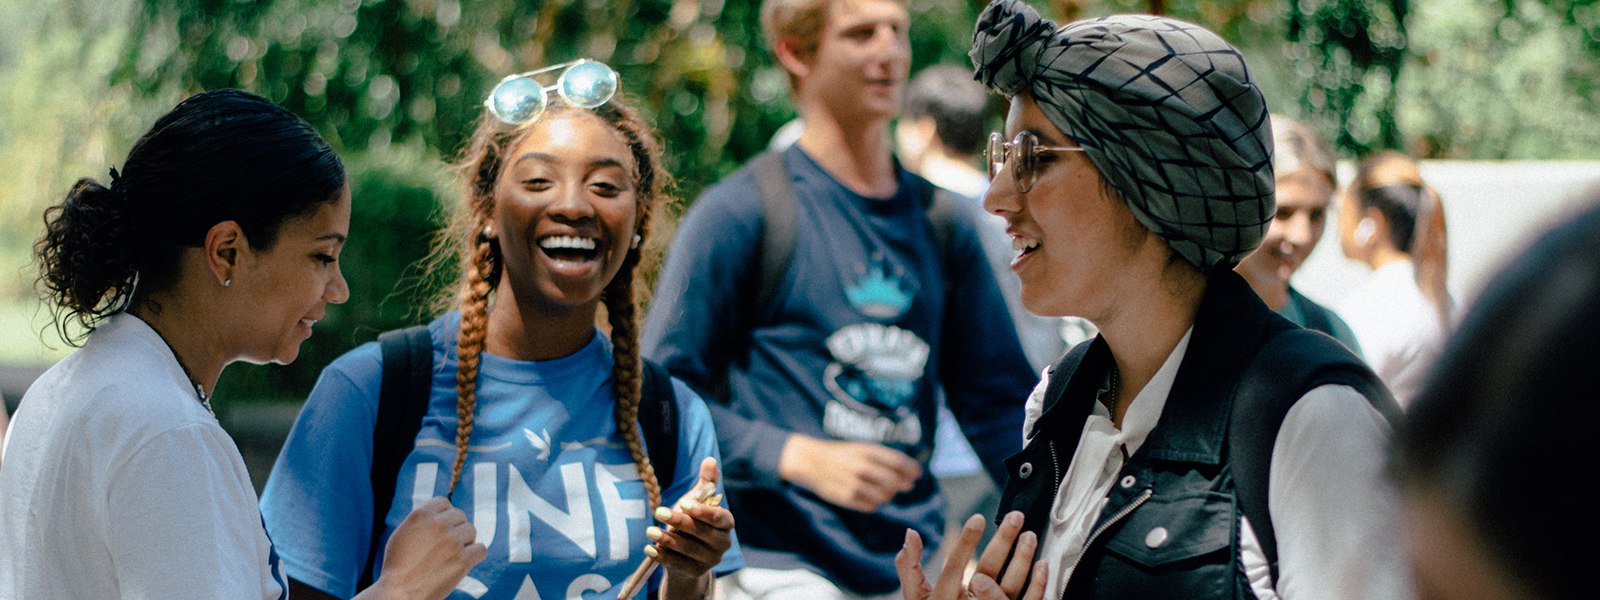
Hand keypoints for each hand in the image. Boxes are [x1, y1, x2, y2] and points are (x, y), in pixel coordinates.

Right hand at [361, 496, 486, 599]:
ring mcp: (452, 541)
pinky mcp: (463, 560)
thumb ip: (423, 521)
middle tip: (445, 545)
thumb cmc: (397, 566)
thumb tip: (441, 514)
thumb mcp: (403, 533)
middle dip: (455, 528)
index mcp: (422, 514)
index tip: (441, 528)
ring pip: (471, 531)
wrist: (399, 592)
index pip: (445, 503)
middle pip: (461, 516)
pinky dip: (475, 555)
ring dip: (465, 542)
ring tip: (451, 555)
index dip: (444, 515)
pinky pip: (481, 549)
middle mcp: (439, 524)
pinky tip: (465, 561)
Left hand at [651, 458, 734, 599]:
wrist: (687, 555)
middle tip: (659, 512)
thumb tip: (710, 460)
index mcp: (727, 523)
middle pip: (701, 532)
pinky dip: (663, 556)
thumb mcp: (698, 501)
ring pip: (688, 549)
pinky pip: (678, 564)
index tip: (683, 503)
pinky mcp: (695, 572)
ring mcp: (710, 560)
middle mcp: (723, 543)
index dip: (701, 511)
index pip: (718, 517)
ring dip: (668, 539)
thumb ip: (706, 482)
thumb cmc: (693, 521)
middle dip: (679, 521)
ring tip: (650, 531)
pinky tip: (649, 548)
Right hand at [778, 434, 921, 511]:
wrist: (812, 462)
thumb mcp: (862, 448)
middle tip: (905, 485)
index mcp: (867, 452)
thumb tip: (909, 471)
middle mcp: (862, 467)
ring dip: (888, 494)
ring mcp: (854, 484)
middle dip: (904, 484)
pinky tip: (868, 496)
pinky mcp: (847, 498)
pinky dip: (874, 502)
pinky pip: (871, 506)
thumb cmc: (842, 454)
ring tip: (883, 490)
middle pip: (895, 482)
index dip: (912, 470)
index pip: (898, 462)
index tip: (917, 474)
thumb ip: (883, 457)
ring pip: (885, 496)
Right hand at [895, 511, 1047, 599]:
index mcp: (944, 597)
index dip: (967, 542)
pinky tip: (1042, 564)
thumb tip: (910, 534)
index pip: (955, 567)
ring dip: (1023, 559)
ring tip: (1030, 534)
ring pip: (1011, 586)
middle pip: (988, 571)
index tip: (978, 518)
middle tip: (1015, 516)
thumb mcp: (915, 596)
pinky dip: (1037, 585)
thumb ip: (909, 566)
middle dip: (1003, 541)